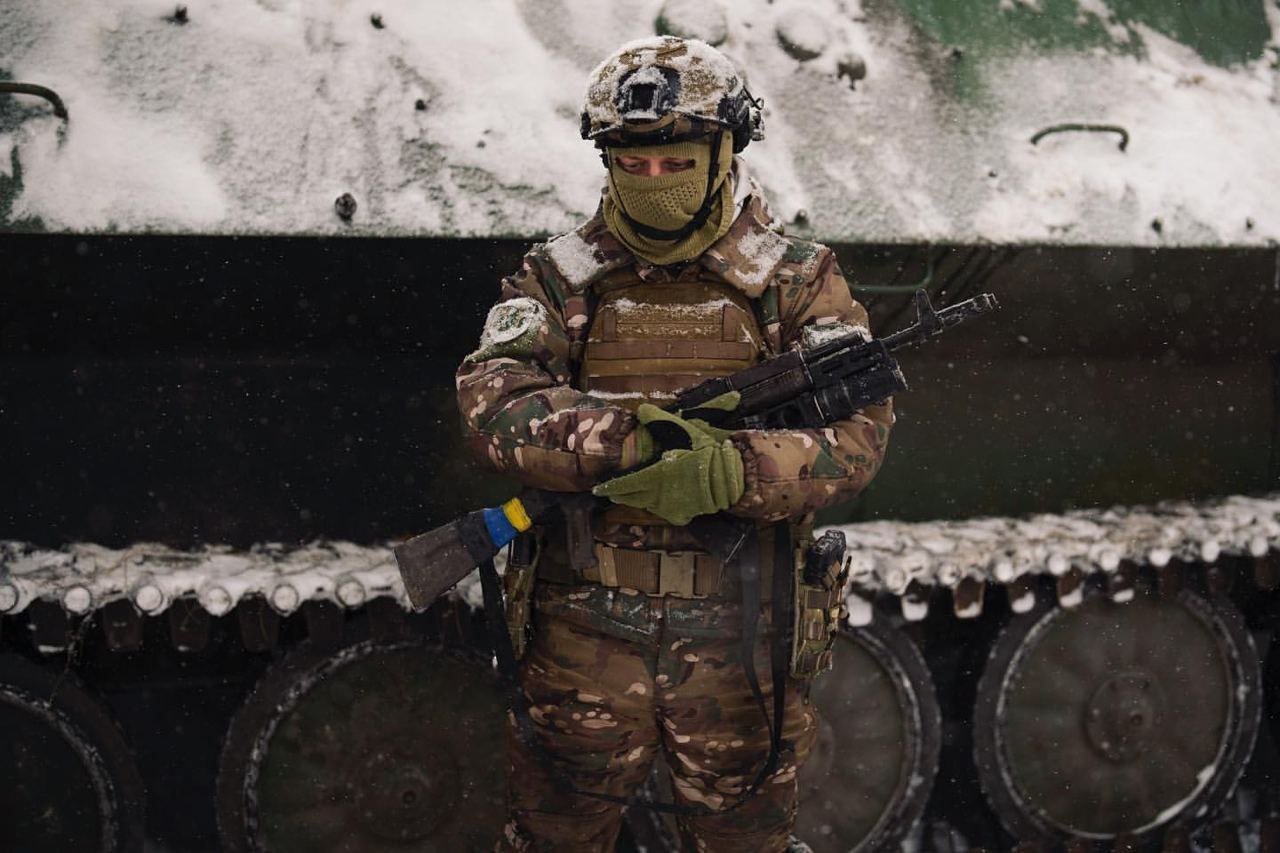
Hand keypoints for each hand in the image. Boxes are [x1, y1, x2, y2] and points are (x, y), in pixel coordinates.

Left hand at [594, 402, 743, 524]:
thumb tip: (641, 410)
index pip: (624, 484)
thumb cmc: (705, 453)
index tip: (598, 488)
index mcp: (654, 475)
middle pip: (632, 497)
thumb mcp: (682, 432)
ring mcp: (669, 508)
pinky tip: (659, 500)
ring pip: (646, 505)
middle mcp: (657, 496)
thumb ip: (659, 422)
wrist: (730, 478)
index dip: (610, 486)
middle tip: (612, 491)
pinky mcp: (681, 516)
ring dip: (638, 499)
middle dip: (620, 494)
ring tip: (631, 495)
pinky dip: (658, 505)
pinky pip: (664, 511)